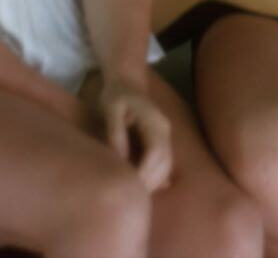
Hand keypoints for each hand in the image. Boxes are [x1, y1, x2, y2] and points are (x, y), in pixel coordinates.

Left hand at [95, 76, 172, 192]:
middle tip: (132, 197)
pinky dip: (155, 178)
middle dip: (150, 183)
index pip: (156, 153)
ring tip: (135, 195)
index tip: (130, 186)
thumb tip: (120, 159)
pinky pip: (163, 164)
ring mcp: (165, 136)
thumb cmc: (116, 94)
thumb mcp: (111, 108)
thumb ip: (115, 132)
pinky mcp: (160, 141)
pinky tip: (143, 187)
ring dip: (154, 183)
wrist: (126, 80)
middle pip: (165, 164)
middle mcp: (165, 130)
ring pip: (167, 166)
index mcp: (154, 121)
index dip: (145, 172)